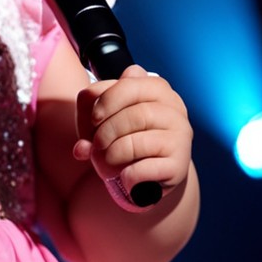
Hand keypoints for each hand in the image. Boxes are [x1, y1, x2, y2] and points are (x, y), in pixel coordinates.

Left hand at [73, 65, 192, 197]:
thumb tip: (81, 149)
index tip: (93, 119)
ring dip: (113, 153)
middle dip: (106, 130)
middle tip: (96, 144)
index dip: (103, 101)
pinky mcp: (179, 165)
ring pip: (138, 141)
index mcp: (156, 87)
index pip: (127, 84)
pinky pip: (146, 168)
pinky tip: (125, 177)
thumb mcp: (106, 119)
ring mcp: (181, 136)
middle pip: (134, 113)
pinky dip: (128, 175)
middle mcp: (174, 107)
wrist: (154, 169)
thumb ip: (89, 121)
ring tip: (106, 159)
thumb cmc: (126, 135)